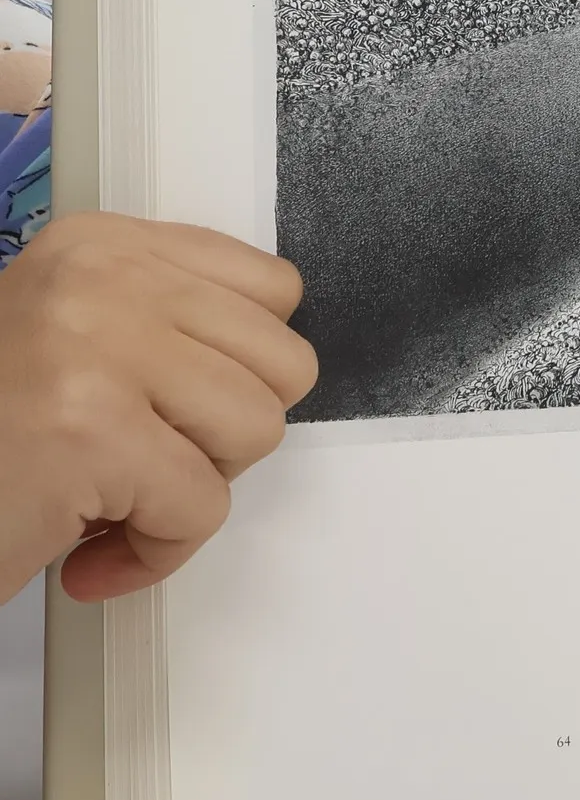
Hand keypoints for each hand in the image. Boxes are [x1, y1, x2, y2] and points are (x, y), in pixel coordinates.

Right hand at [0, 213, 315, 604]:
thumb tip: (274, 356)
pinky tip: (91, 554)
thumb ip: (167, 326)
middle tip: (150, 459)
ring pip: (256, 430)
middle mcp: (102, 280)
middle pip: (283, 362)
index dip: (244, 368)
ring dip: (193, 489)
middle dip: (228, 433)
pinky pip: (200, 508)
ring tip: (117, 495)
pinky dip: (155, 551)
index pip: (275, 289)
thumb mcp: (76, 336)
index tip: (181, 403)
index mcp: (103, 245)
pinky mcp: (88, 435)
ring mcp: (95, 350)